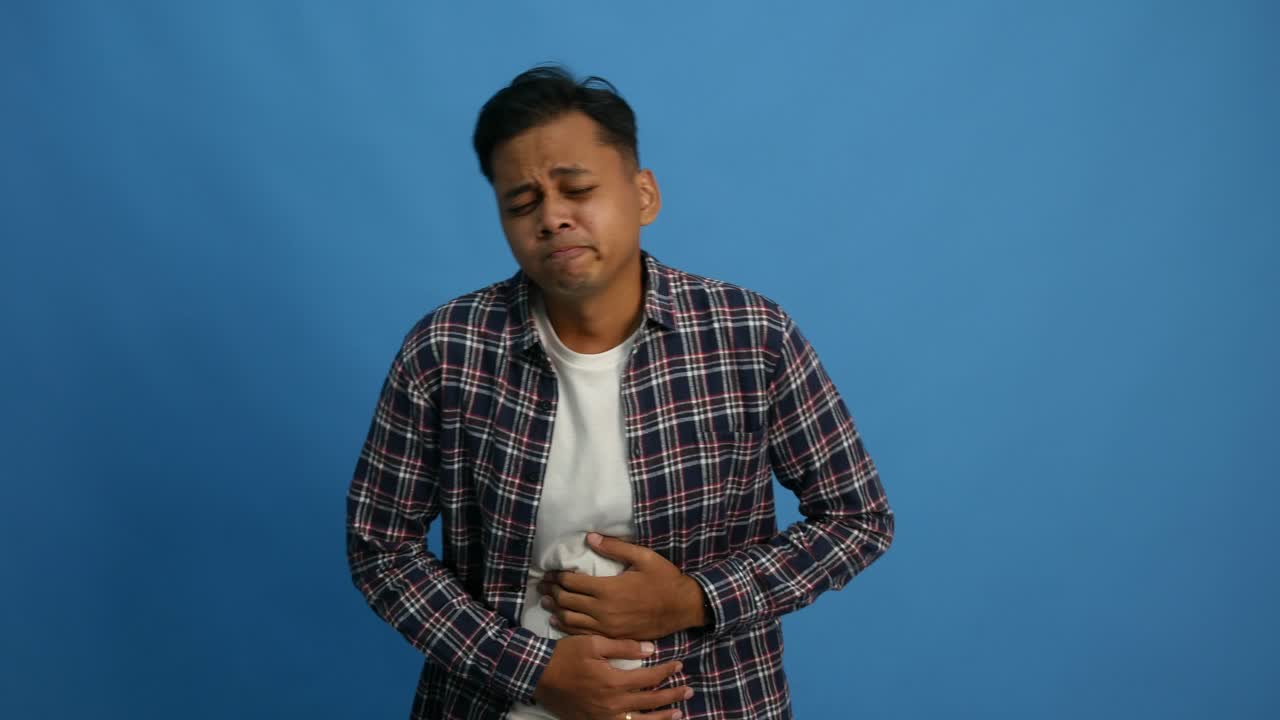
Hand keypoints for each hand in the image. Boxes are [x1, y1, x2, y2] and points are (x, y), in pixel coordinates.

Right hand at [533, 635, 690, 719]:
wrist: (537, 676)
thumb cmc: (565, 656)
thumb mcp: (593, 643)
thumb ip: (623, 647)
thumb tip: (650, 649)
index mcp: (614, 682)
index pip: (649, 678)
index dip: (667, 671)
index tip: (679, 665)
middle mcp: (612, 705)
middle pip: (650, 703)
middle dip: (672, 696)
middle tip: (689, 690)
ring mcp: (603, 718)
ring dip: (661, 718)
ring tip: (678, 714)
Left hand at [537, 533, 707, 640]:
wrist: (683, 608)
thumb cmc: (665, 580)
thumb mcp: (644, 557)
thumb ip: (615, 547)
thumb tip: (590, 537)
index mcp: (608, 589)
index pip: (572, 583)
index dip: (557, 577)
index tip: (549, 572)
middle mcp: (603, 611)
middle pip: (567, 602)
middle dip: (552, 592)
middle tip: (542, 586)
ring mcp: (607, 627)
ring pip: (571, 621)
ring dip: (555, 611)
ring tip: (546, 602)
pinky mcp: (613, 637)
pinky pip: (583, 634)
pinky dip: (567, 628)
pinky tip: (560, 622)